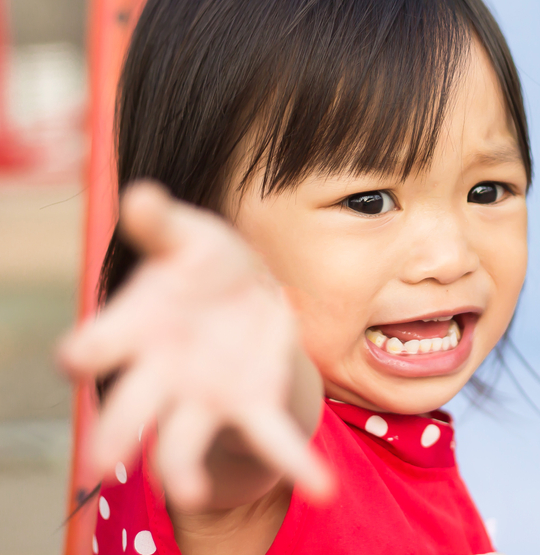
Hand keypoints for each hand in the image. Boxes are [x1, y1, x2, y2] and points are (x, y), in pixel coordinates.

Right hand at [59, 181, 331, 509]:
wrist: (244, 293)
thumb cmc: (201, 263)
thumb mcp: (186, 237)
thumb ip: (162, 223)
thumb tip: (140, 194)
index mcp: (134, 328)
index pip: (101, 343)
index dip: (88, 350)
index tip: (74, 359)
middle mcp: (159, 375)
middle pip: (130, 409)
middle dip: (116, 433)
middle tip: (99, 460)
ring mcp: (203, 397)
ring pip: (183, 441)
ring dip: (183, 467)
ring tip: (192, 492)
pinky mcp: (250, 405)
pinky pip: (269, 438)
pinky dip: (292, 463)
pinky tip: (320, 487)